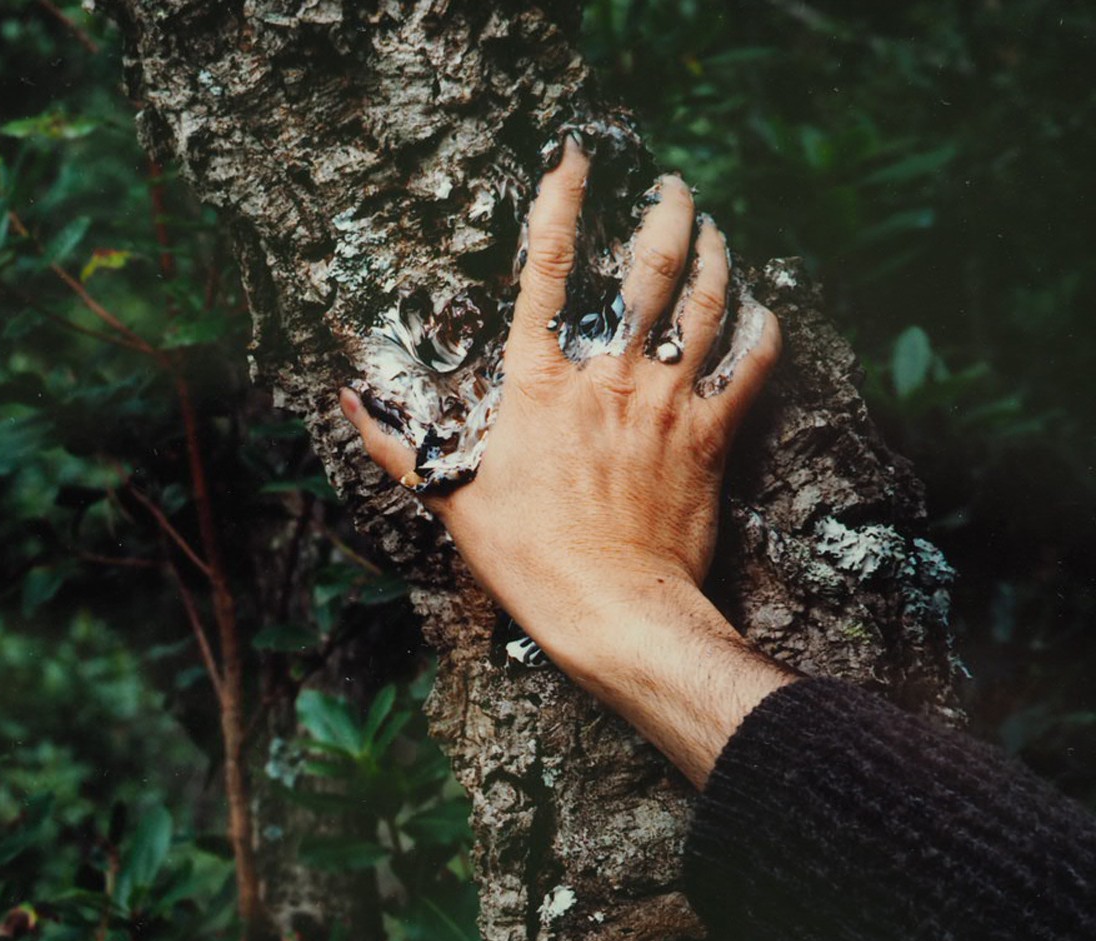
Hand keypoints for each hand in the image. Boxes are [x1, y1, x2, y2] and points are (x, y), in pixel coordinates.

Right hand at [340, 138, 794, 784]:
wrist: (613, 607)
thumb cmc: (528, 557)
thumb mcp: (449, 498)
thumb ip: (398, 444)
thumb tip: (349, 403)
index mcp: (541, 382)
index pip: (547, 269)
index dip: (561, 202)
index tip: (573, 159)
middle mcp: (607, 375)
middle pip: (646, 269)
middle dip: (665, 214)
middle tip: (673, 185)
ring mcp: (665, 402)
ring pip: (705, 305)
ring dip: (716, 258)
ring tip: (717, 230)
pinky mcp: (709, 437)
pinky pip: (749, 369)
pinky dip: (763, 334)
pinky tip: (766, 313)